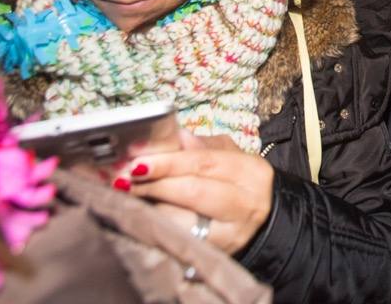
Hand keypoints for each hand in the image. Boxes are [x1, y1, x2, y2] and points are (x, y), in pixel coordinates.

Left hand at [124, 132, 273, 254]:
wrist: (266, 225)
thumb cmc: (241, 186)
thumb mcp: (230, 159)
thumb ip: (201, 147)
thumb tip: (171, 136)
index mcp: (250, 172)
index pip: (204, 163)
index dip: (168, 162)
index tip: (138, 162)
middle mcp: (246, 203)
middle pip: (194, 191)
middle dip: (156, 185)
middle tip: (125, 180)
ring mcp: (232, 233)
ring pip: (184, 220)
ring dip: (151, 208)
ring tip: (129, 196)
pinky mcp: (217, 254)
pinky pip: (181, 240)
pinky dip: (160, 227)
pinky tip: (144, 217)